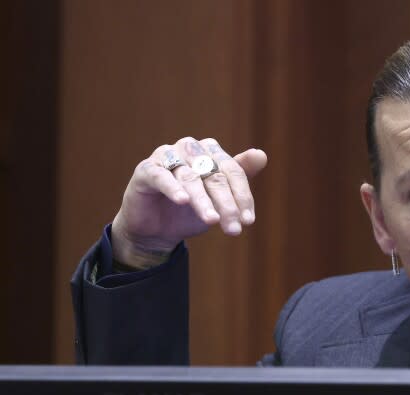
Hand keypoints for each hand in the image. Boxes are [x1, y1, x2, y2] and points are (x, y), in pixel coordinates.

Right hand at [111, 137, 267, 268]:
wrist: (157, 229)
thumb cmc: (192, 210)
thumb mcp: (219, 198)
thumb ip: (240, 176)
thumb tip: (261, 154)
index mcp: (210, 151)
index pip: (233, 171)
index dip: (242, 196)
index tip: (249, 221)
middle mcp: (190, 148)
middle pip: (214, 175)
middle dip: (226, 203)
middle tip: (234, 228)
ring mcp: (166, 156)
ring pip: (191, 178)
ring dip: (203, 201)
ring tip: (213, 221)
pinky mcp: (146, 170)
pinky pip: (161, 177)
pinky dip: (173, 188)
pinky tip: (183, 201)